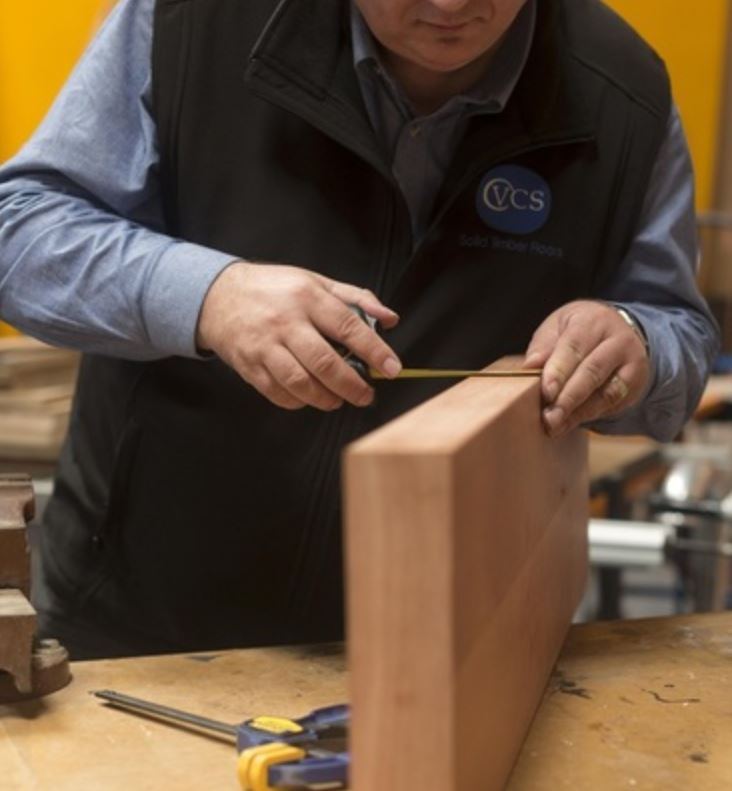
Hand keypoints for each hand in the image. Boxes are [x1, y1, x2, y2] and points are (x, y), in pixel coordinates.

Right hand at [196, 262, 400, 409]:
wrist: (218, 296)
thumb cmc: (273, 289)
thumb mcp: (315, 281)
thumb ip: (355, 299)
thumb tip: (389, 319)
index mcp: (307, 297)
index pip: (348, 326)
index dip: (374, 350)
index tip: (391, 368)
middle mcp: (285, 322)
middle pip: (325, 363)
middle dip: (352, 386)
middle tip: (366, 395)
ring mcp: (264, 346)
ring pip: (301, 384)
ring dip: (326, 399)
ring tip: (338, 399)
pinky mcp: (249, 366)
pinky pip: (279, 393)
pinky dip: (299, 402)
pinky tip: (310, 397)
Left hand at [523, 300, 649, 436]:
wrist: (619, 329)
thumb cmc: (578, 330)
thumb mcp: (558, 327)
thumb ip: (543, 347)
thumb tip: (530, 366)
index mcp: (592, 321)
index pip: (574, 346)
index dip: (559, 370)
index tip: (546, 392)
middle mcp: (617, 340)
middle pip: (592, 371)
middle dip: (568, 397)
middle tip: (548, 417)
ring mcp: (632, 362)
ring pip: (606, 392)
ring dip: (577, 412)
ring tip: (554, 425)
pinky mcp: (635, 383)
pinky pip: (612, 403)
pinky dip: (587, 415)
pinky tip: (567, 424)